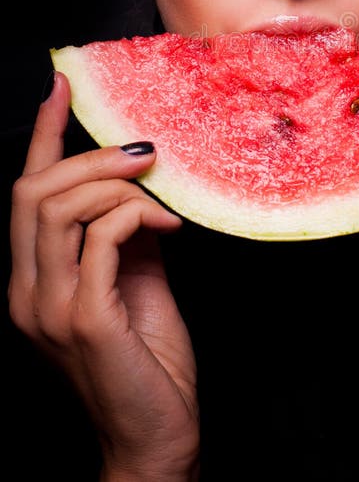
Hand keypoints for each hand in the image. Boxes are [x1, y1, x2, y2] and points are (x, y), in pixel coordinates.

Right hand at [9, 72, 199, 481]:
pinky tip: (168, 225)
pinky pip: (102, 238)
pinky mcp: (84, 319)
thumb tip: (138, 184)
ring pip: (60, 207)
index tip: (62, 88)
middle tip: (141, 150)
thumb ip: (124, 234)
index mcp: (34, 279)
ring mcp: (49, 307)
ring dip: (115, 183)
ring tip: (158, 188)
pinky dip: (135, 216)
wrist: (156, 436)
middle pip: (32, 192)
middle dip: (88, 156)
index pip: (25, 194)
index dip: (43, 136)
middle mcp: (27, 291)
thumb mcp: (134, 281)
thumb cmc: (146, 360)